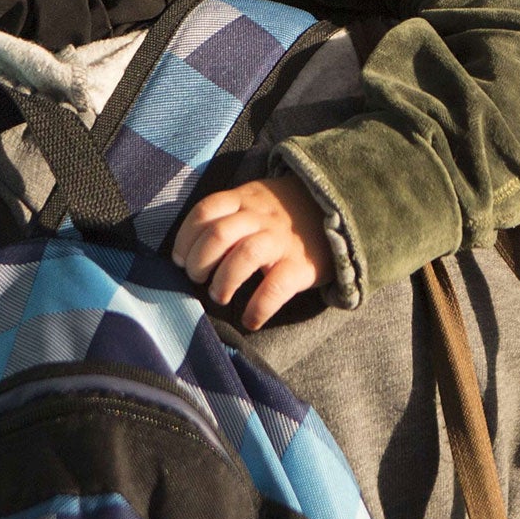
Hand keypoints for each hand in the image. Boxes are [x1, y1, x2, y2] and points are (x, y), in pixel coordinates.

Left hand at [172, 176, 331, 329]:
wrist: (339, 209)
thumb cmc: (284, 213)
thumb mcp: (256, 200)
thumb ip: (228, 214)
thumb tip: (190, 249)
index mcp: (245, 198)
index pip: (205, 211)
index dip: (185, 238)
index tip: (179, 259)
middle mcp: (261, 216)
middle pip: (219, 234)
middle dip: (199, 262)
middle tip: (198, 279)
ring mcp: (282, 240)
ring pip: (244, 255)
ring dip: (224, 281)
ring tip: (219, 296)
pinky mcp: (301, 265)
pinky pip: (276, 287)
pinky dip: (258, 307)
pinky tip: (250, 320)